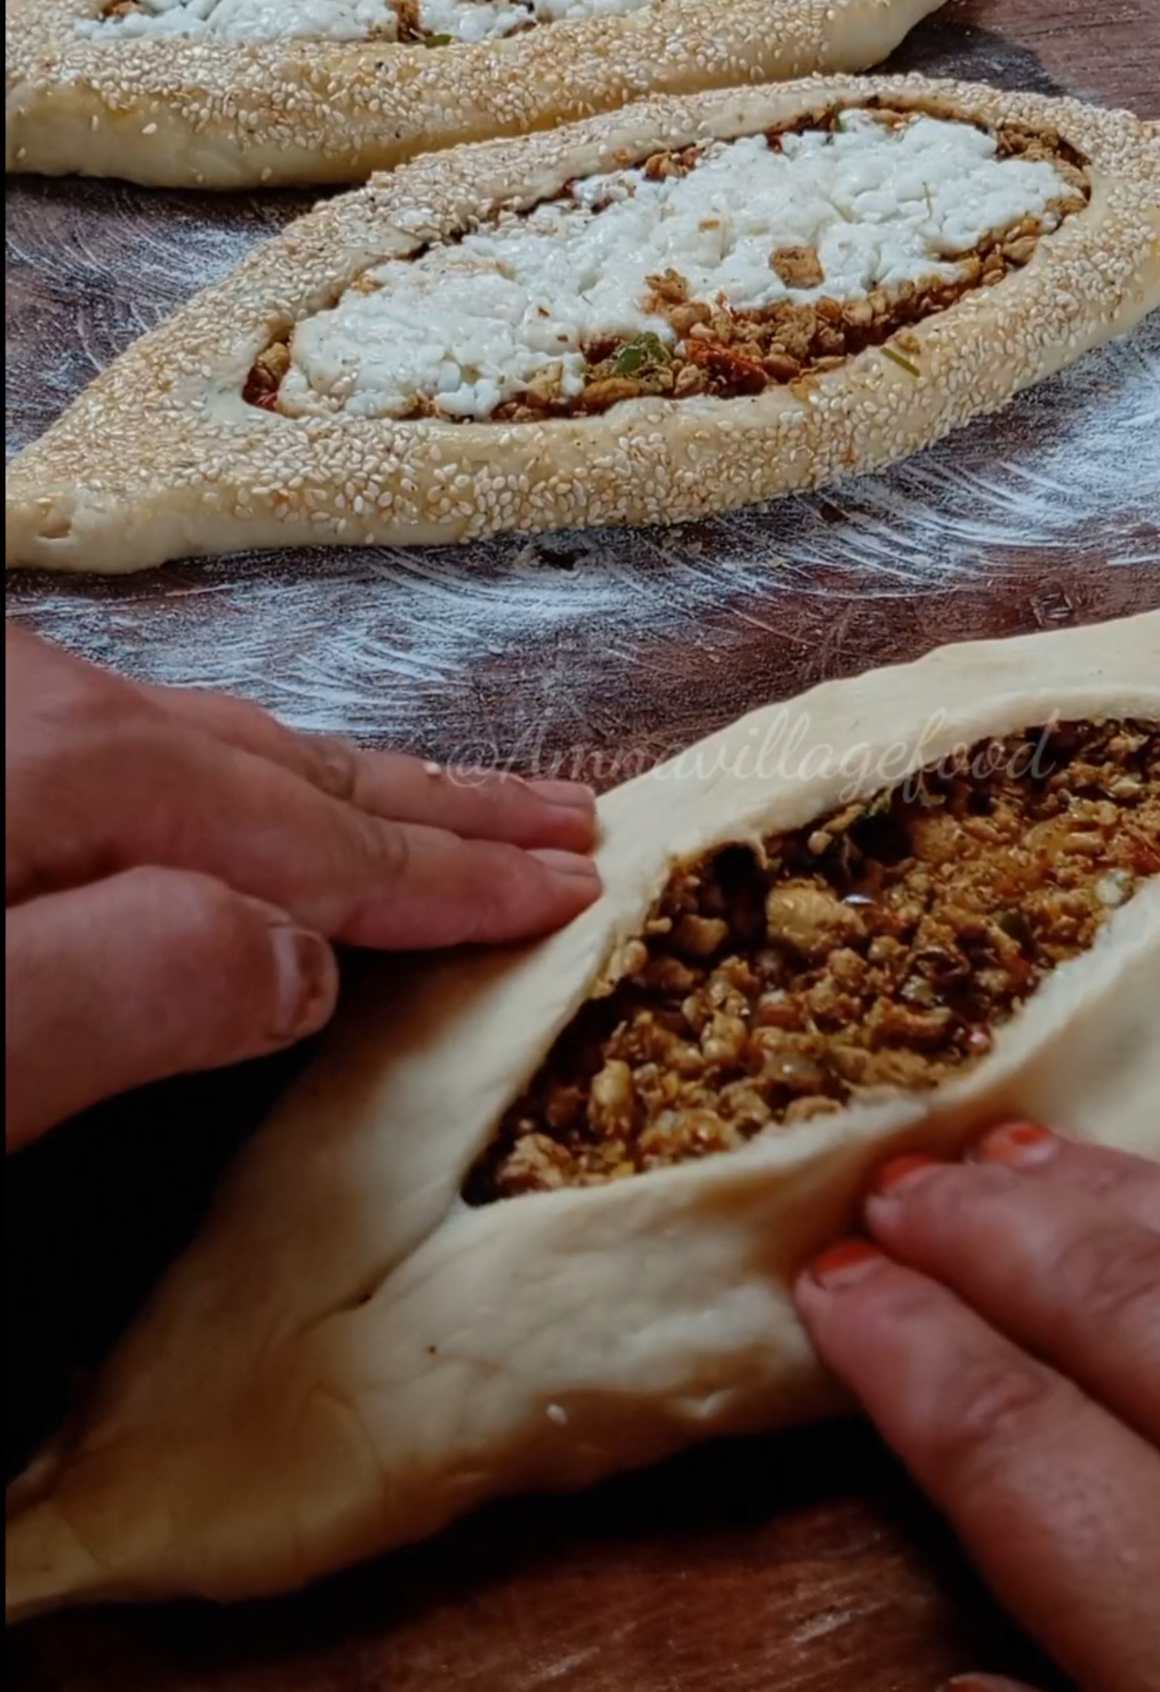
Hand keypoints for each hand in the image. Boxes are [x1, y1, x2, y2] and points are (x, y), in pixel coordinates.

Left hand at [6, 626, 600, 1149]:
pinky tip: (256, 786)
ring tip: (453, 799)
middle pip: (307, 771)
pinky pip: (158, 741)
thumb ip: (148, 984)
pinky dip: (256, 772)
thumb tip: (306, 970)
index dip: (462, 877)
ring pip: (230, 745)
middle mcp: (61, 708)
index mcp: (95, 773)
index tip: (572, 889)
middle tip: (569, 816)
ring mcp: (10, 709)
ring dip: (359, 782)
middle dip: (450, 805)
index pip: (332, 846)